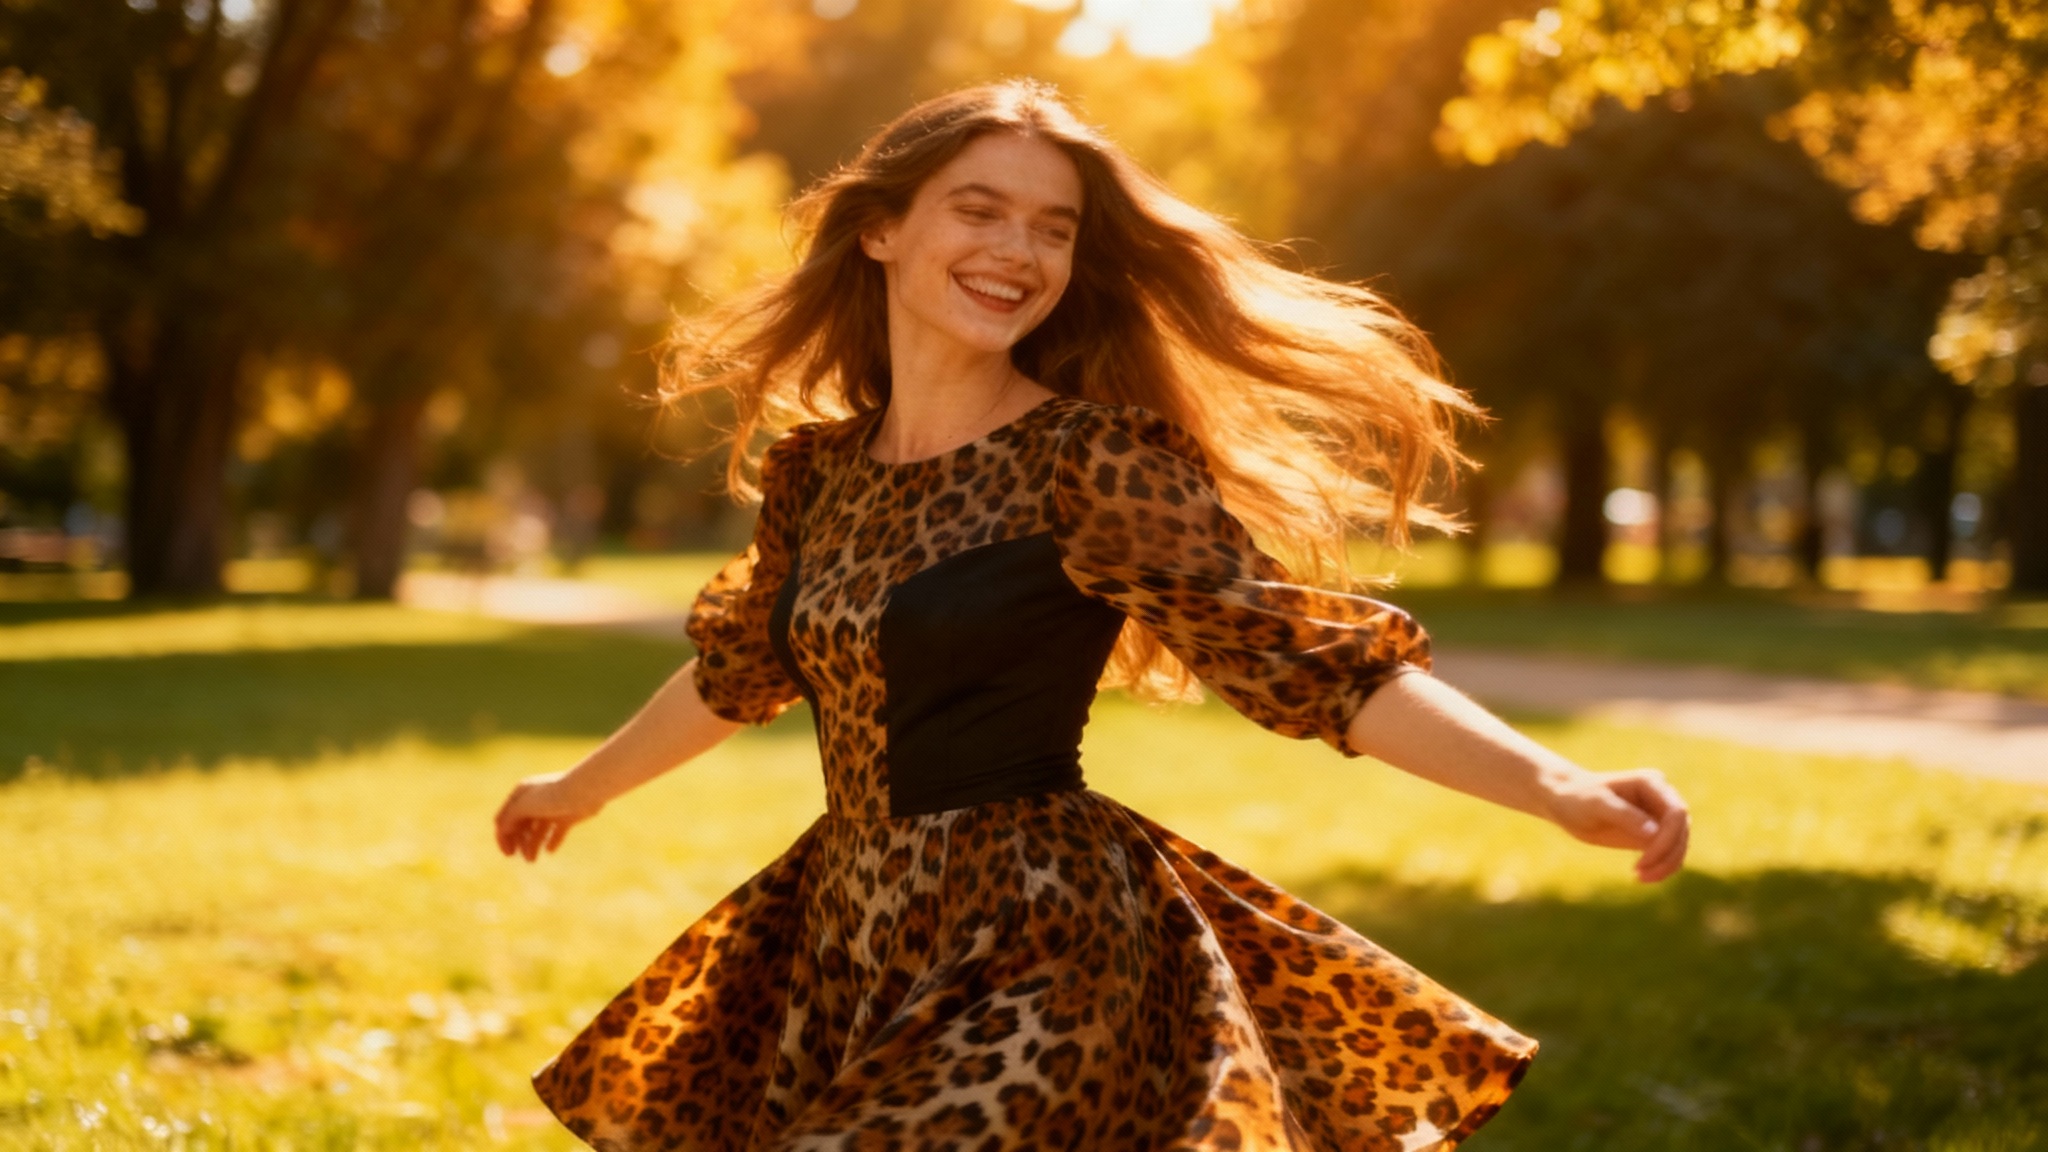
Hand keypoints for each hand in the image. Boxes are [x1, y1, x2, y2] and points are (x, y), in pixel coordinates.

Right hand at [494, 772, 603, 861]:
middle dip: (519, 843)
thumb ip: (509, 818)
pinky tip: (550, 850)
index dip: (503, 837)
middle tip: (525, 858)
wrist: (585, 791)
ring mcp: (552, 807)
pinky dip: (551, 841)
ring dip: (532, 845)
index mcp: (521, 794)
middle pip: (520, 825)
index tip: (508, 854)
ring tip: (532, 859)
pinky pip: (556, 832)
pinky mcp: (567, 815)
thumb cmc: (552, 796)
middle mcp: (535, 799)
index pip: (505, 818)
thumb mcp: (524, 806)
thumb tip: (500, 829)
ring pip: (537, 830)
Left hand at [1545, 768, 1689, 882]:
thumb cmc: (1577, 797)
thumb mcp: (1596, 804)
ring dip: (1666, 865)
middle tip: (1641, 874)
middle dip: (1667, 856)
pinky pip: (1668, 854)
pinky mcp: (1652, 834)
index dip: (1667, 839)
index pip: (1677, 813)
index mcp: (1651, 783)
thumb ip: (1625, 815)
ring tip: (1641, 878)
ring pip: (1679, 845)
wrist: (1564, 802)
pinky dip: (1662, 868)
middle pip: (1681, 831)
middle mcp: (1661, 798)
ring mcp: (1658, 817)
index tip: (1644, 861)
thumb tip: (1654, 833)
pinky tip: (1644, 877)